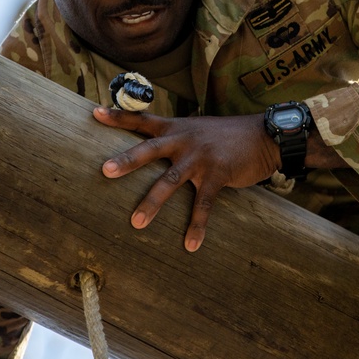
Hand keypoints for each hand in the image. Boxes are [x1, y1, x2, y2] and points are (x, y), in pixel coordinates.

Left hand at [93, 107, 279, 251]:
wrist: (264, 135)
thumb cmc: (226, 135)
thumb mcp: (197, 129)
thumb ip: (175, 137)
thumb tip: (153, 148)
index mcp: (176, 128)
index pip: (142, 119)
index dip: (118, 116)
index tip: (94, 113)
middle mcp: (184, 140)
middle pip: (149, 148)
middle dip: (127, 160)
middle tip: (105, 171)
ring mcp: (200, 157)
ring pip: (171, 180)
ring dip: (152, 202)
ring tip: (136, 223)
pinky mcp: (218, 174)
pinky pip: (204, 204)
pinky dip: (197, 226)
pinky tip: (191, 245)